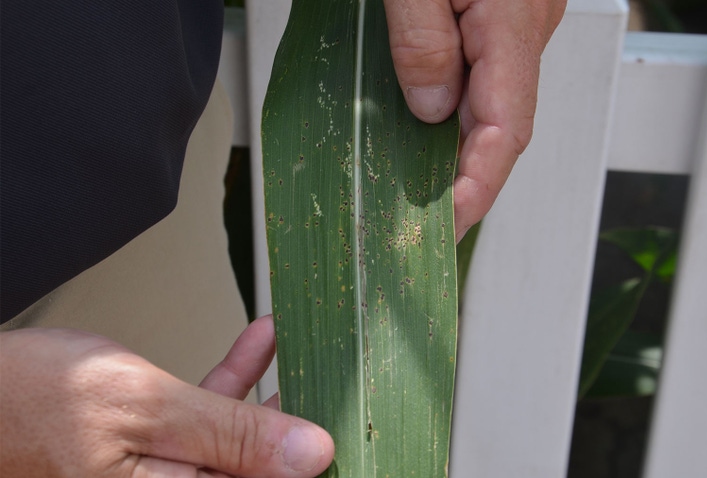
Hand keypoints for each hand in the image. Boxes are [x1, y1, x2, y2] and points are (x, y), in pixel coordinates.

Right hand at [0, 316, 333, 476]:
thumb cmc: (34, 401)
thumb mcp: (146, 408)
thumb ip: (232, 434)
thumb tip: (311, 455)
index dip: (312, 456)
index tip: (349, 411)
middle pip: (262, 464)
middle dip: (298, 415)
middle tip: (334, 370)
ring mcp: (165, 473)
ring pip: (241, 435)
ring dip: (269, 386)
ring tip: (302, 342)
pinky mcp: (153, 448)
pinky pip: (210, 416)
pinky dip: (234, 377)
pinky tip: (260, 341)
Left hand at [384, 0, 567, 240]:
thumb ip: (423, 40)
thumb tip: (431, 108)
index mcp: (513, 18)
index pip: (506, 128)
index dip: (478, 187)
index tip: (448, 225)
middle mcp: (530, 23)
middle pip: (505, 125)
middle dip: (468, 181)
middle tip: (427, 224)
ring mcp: (523, 18)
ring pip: (498, 103)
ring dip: (462, 147)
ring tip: (423, 187)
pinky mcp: (506, 12)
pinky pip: (488, 75)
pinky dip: (461, 112)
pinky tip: (430, 129)